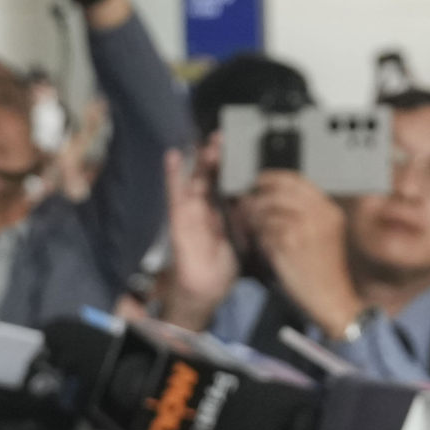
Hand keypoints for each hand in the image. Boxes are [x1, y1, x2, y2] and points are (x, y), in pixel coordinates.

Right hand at [158, 146, 240, 314]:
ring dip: (202, 160)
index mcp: (224, 212)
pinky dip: (173, 175)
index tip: (243, 148)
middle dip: (220, 157)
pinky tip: (174, 156)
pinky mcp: (179, 218)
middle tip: (226, 138)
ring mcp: (192, 211)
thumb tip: (256, 198)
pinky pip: (175, 193)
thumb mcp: (243, 238)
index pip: (229, 182)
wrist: (205, 291)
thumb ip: (247, 218)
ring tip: (210, 144)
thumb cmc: (221, 268)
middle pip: (213, 176)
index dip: (234, 165)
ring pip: (197, 179)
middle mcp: (208, 208)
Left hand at [238, 169, 359, 331]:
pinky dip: (259, 235)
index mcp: (329, 210)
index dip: (273, 177)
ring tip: (250, 224)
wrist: (332, 298)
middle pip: (279, 191)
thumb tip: (273, 197)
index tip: (259, 181)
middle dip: (259, 196)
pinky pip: (265, 231)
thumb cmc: (324, 269)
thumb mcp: (323, 234)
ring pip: (269, 210)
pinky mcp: (291, 244)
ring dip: (255, 216)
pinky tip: (261, 243)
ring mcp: (305, 228)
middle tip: (247, 202)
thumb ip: (306, 214)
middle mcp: (320, 215)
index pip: (297, 180)